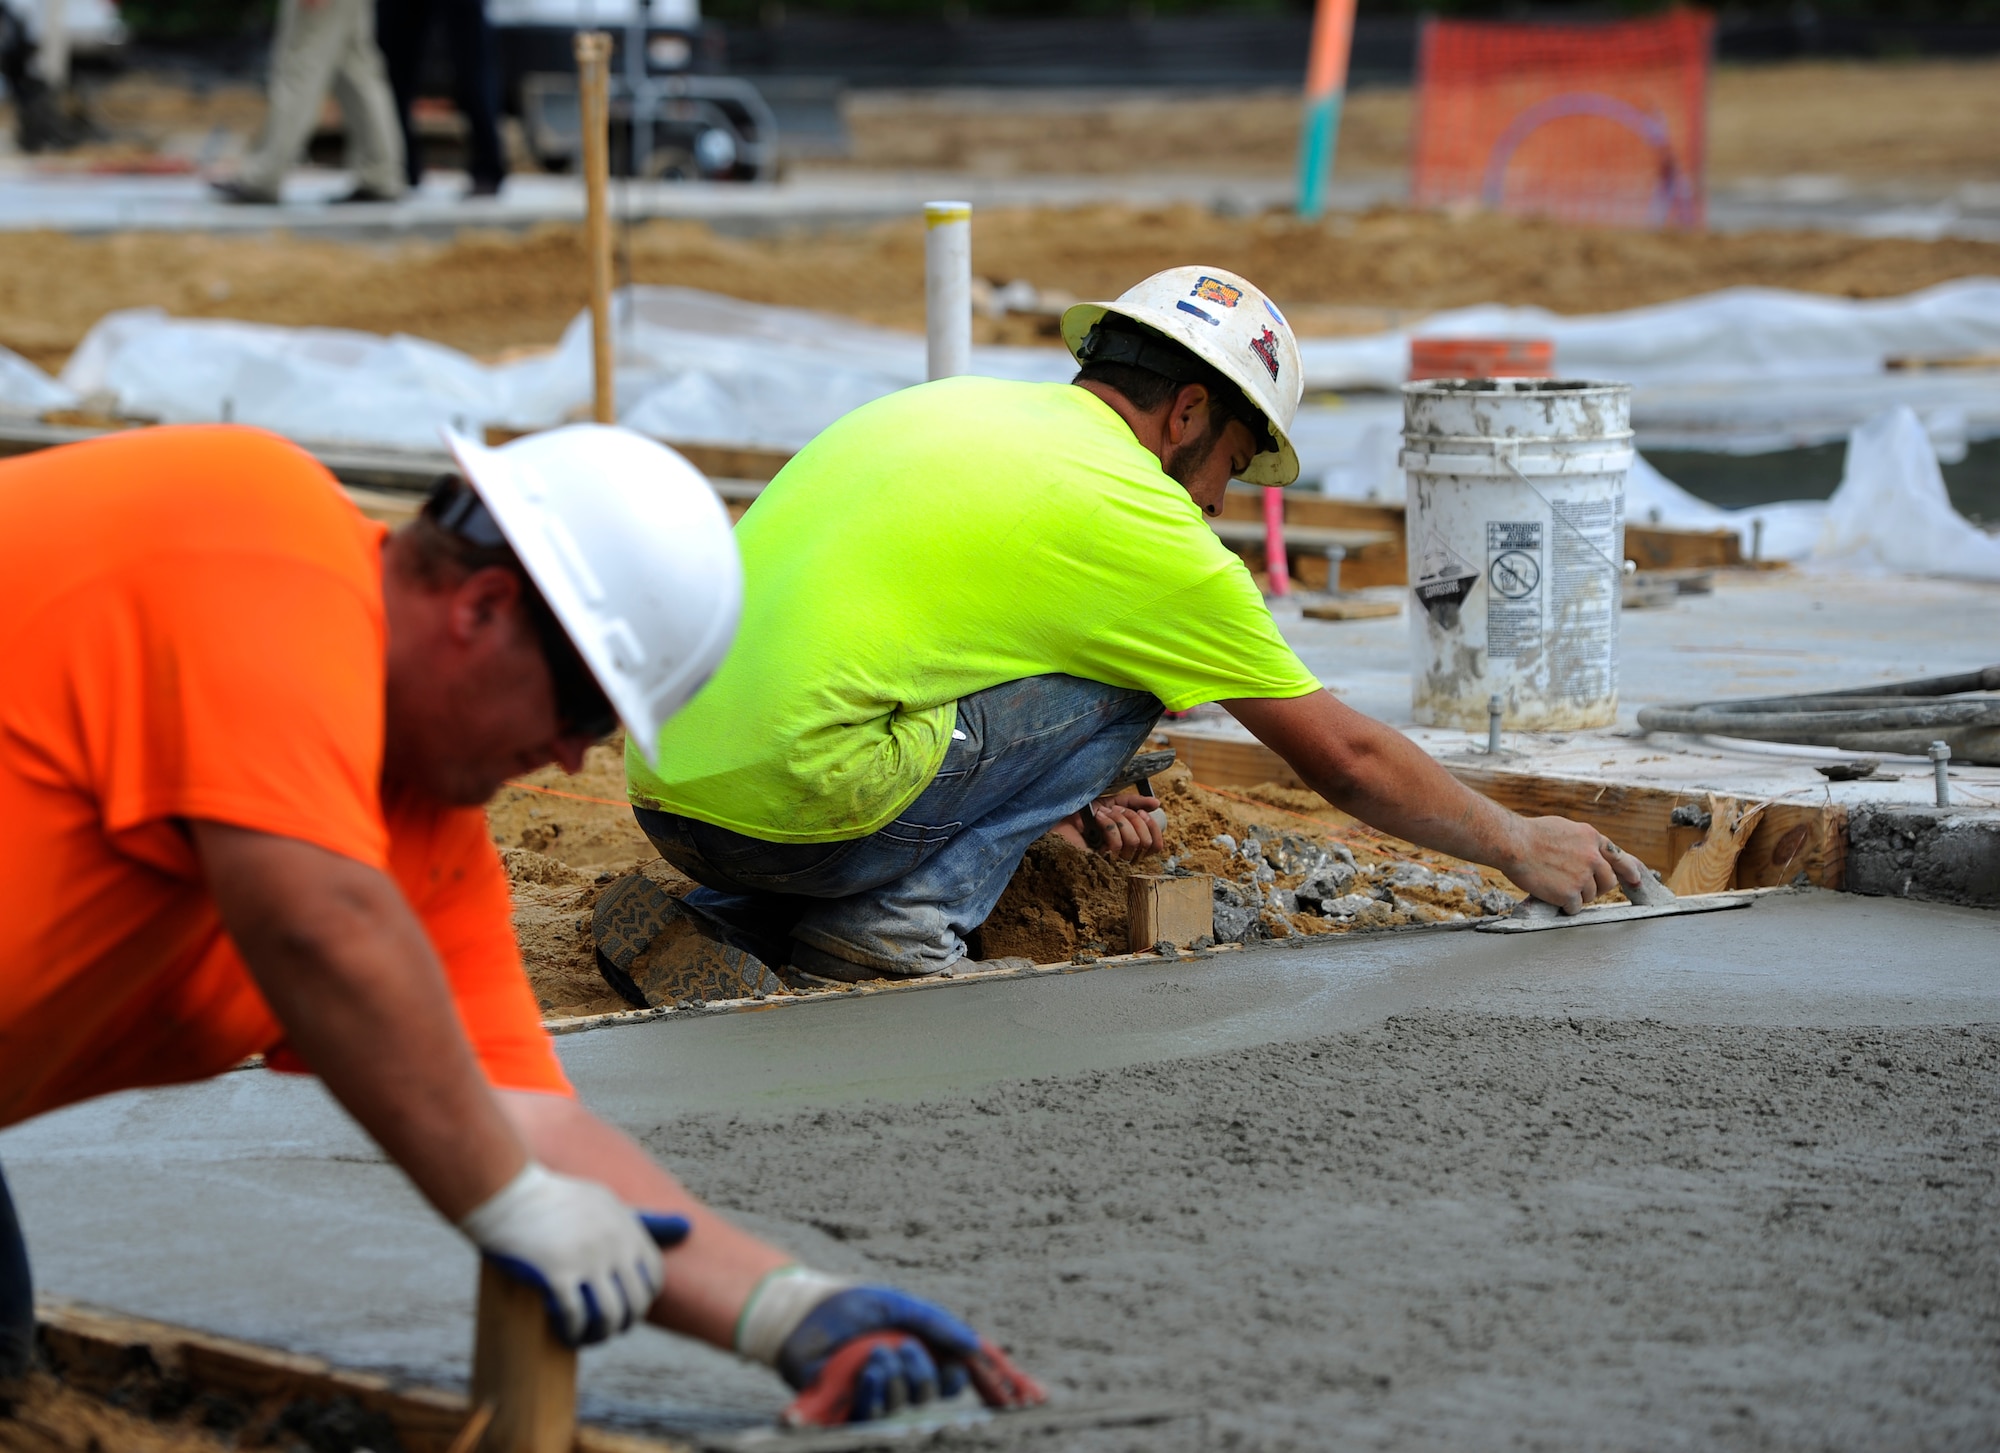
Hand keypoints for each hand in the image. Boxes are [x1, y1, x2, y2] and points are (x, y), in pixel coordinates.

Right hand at [458, 1162, 671, 1344]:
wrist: (506, 1192)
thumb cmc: (556, 1200)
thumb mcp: (608, 1202)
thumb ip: (647, 1221)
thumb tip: (689, 1227)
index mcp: (627, 1226)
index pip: (653, 1277)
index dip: (641, 1301)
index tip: (623, 1308)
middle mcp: (613, 1242)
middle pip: (634, 1302)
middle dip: (623, 1324)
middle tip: (604, 1330)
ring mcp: (586, 1258)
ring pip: (608, 1315)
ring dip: (599, 1335)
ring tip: (585, 1338)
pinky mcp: (556, 1272)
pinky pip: (574, 1317)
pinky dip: (572, 1333)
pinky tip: (564, 1334)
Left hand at [776, 1287, 1046, 1425]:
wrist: (803, 1311)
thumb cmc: (853, 1306)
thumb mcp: (904, 1307)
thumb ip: (941, 1326)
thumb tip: (977, 1349)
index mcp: (925, 1356)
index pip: (968, 1379)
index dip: (1000, 1391)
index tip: (1030, 1400)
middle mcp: (906, 1381)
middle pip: (935, 1395)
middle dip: (924, 1373)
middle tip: (899, 1347)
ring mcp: (878, 1398)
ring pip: (905, 1406)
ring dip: (895, 1378)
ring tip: (874, 1353)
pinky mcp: (848, 1412)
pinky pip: (870, 1415)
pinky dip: (870, 1388)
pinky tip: (866, 1365)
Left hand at [1050, 789, 1163, 860]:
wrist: (1058, 818)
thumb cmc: (1082, 814)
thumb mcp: (1112, 804)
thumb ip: (1134, 803)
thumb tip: (1157, 803)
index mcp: (1128, 847)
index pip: (1155, 846)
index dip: (1153, 827)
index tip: (1142, 812)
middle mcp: (1123, 859)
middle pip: (1147, 842)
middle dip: (1133, 819)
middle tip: (1114, 810)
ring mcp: (1111, 864)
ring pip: (1134, 843)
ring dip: (1119, 821)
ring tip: (1101, 814)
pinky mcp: (1099, 864)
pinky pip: (1116, 846)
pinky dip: (1108, 826)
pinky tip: (1096, 819)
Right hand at [1503, 816, 1642, 914]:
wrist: (1513, 844)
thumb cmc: (1530, 834)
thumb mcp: (1564, 828)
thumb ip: (1581, 842)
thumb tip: (1586, 853)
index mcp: (1591, 838)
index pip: (1618, 857)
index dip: (1628, 870)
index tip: (1636, 880)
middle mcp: (1592, 856)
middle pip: (1607, 881)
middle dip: (1596, 886)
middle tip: (1577, 887)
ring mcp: (1583, 876)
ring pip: (1590, 896)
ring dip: (1575, 895)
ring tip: (1555, 885)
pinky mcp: (1570, 893)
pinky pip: (1575, 907)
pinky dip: (1565, 906)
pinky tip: (1552, 896)